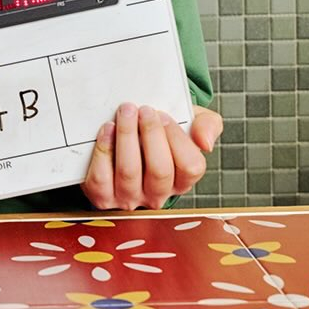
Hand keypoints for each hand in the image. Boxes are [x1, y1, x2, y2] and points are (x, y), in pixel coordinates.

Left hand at [81, 103, 221, 210]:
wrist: (128, 136)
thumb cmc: (162, 131)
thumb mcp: (190, 123)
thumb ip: (207, 126)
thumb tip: (205, 142)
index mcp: (182, 180)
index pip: (190, 167)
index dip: (177, 139)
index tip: (163, 115)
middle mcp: (157, 194)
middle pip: (159, 171)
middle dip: (150, 134)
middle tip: (142, 109)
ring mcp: (129, 198)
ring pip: (129, 172)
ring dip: (126, 137)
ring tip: (125, 112)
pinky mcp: (102, 196)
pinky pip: (101, 178)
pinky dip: (103, 151)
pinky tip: (107, 129)